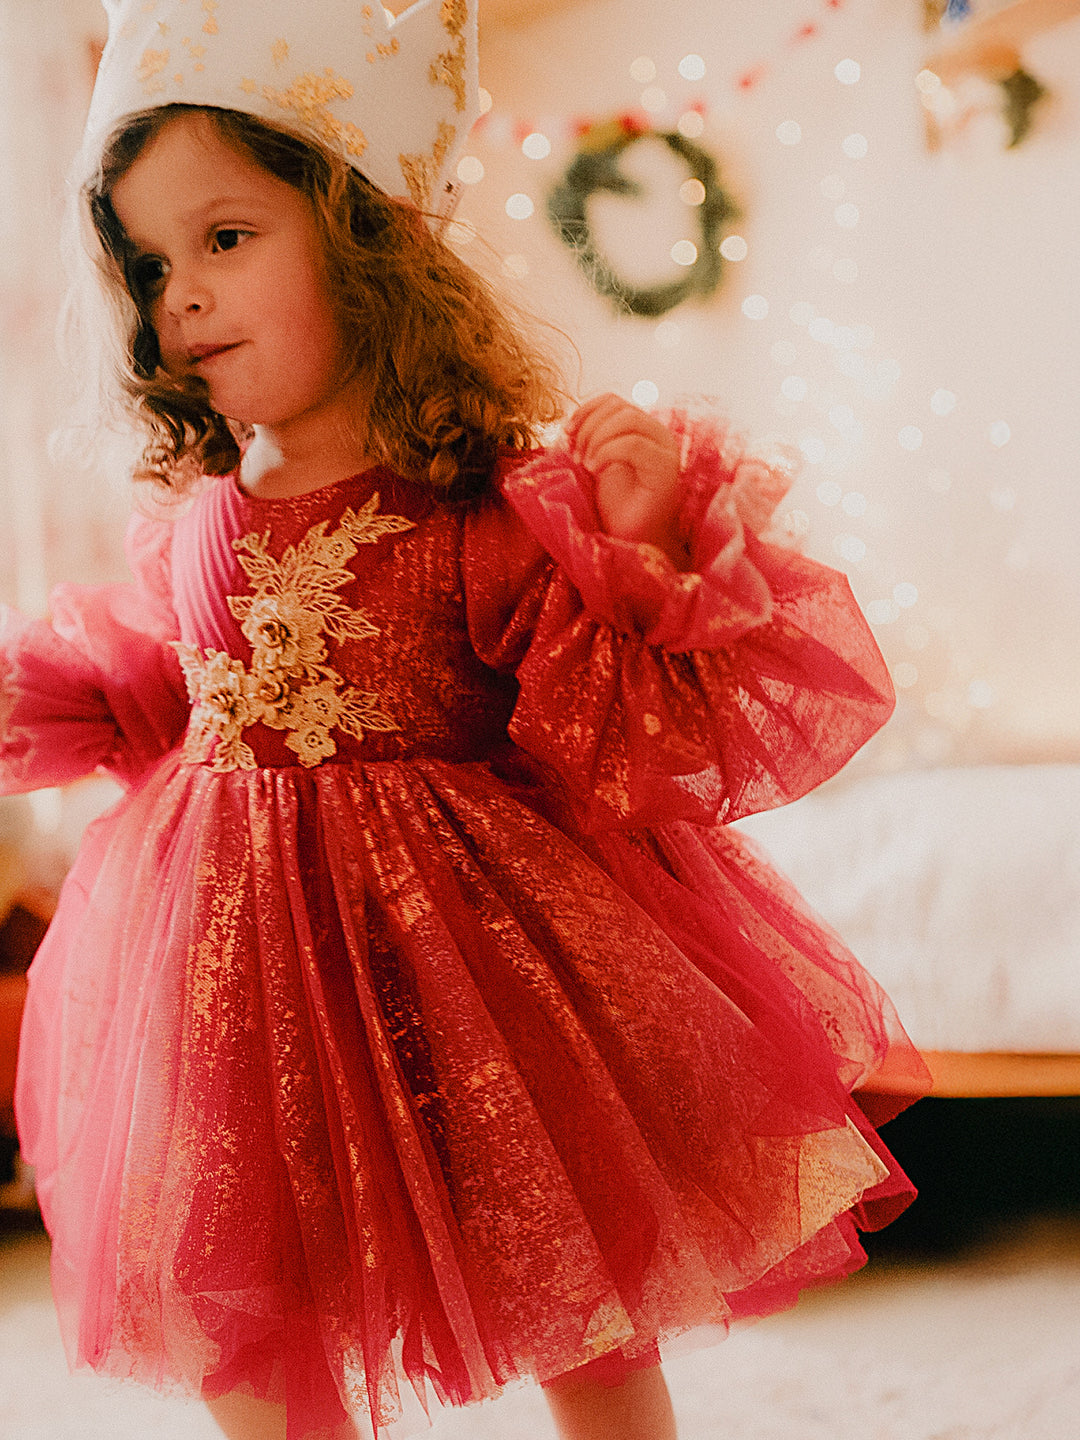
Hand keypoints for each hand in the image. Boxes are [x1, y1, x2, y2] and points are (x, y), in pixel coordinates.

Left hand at [564, 394, 687, 566]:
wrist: (632, 538)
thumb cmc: (617, 504)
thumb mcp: (599, 460)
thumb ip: (594, 436)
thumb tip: (571, 420)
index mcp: (644, 429)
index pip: (614, 401)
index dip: (585, 410)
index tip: (566, 432)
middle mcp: (659, 435)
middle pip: (620, 407)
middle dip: (589, 426)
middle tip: (574, 454)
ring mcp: (666, 450)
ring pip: (628, 420)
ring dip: (596, 438)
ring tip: (584, 464)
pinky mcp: (665, 468)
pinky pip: (632, 444)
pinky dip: (605, 453)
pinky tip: (594, 470)